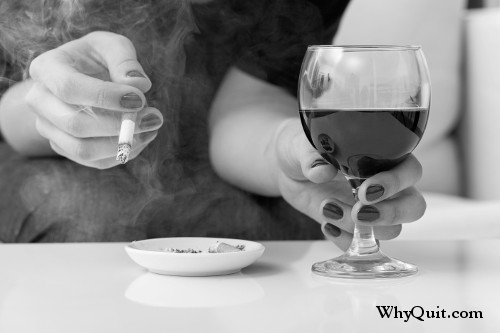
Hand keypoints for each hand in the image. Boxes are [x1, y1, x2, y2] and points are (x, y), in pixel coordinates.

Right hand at [26, 31, 162, 168]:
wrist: (82, 77)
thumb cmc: (98, 58)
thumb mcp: (111, 45)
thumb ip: (124, 59)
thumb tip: (138, 84)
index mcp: (46, 68)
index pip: (70, 88)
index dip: (107, 97)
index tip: (140, 98)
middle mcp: (39, 101)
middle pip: (75, 125)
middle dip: (119, 125)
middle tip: (155, 117)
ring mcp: (48, 128)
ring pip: (83, 150)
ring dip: (123, 144)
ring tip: (152, 127)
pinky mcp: (65, 147)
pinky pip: (95, 161)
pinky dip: (123, 153)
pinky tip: (142, 137)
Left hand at [274, 119, 425, 249]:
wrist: (289, 169)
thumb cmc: (303, 148)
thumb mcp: (301, 146)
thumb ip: (311, 156)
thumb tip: (321, 170)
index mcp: (384, 158)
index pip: (409, 171)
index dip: (395, 183)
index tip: (366, 191)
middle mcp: (386, 186)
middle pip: (413, 207)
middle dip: (390, 214)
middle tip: (358, 213)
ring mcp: (372, 209)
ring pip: (390, 230)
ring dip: (358, 227)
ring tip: (327, 208)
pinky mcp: (355, 228)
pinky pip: (364, 246)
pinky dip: (347, 242)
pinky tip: (326, 225)